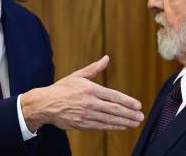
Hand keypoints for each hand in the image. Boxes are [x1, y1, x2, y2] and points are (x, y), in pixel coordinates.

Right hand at [21, 55, 143, 131]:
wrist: (45, 104)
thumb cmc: (62, 89)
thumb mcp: (78, 75)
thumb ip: (94, 68)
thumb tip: (106, 58)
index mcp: (90, 89)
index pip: (113, 96)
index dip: (127, 101)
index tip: (138, 105)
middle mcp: (90, 103)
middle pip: (114, 109)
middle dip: (129, 114)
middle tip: (140, 116)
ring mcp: (86, 115)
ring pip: (109, 120)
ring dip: (124, 122)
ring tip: (135, 123)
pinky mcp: (82, 125)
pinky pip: (101, 127)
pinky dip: (112, 127)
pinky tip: (121, 127)